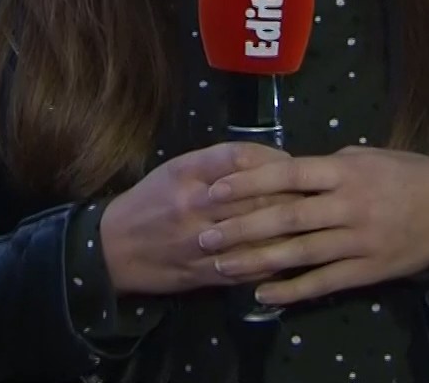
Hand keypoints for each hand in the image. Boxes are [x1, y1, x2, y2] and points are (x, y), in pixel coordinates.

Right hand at [98, 142, 305, 296]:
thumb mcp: (176, 170)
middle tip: (315, 193)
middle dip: (291, 194)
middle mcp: (194, 203)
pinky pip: (248, 266)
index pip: (240, 157)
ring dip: (288, 229)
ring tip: (311, 224)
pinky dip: (273, 260)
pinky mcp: (204, 271)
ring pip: (257, 232)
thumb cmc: (149, 202)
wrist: (112, 248)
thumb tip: (268, 159)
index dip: (273, 158)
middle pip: (256, 194)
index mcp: (186, 172)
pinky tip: (290, 255)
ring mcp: (199, 241)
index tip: (292, 163)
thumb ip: (216, 163)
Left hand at [196, 146, 428, 304]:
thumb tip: (284, 169)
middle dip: (242, 227)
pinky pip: (323, 282)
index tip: (216, 189)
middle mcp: (349, 205)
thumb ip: (328, 165)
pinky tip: (263, 294)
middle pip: (287, 217)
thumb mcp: (368, 156)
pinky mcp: (368, 271)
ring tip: (223, 266)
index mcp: (346, 171)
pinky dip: (292, 290)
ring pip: (300, 253)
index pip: (288, 173)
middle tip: (205, 235)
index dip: (250, 182)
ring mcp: (359, 241)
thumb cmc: (406, 174)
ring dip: (257, 261)